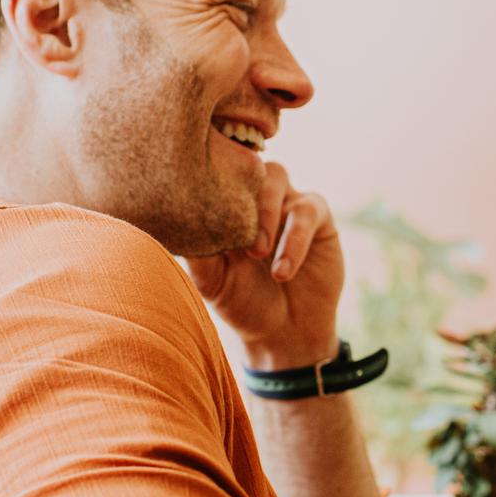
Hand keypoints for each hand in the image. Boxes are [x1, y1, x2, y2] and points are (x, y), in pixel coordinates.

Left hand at [183, 161, 344, 368]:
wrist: (285, 331)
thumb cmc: (242, 302)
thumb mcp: (211, 282)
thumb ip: (197, 253)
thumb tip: (177, 225)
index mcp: (225, 205)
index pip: (214, 171)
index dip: (209, 172)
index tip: (199, 197)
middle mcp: (255, 196)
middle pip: (246, 165)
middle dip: (241, 198)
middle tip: (238, 243)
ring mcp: (286, 201)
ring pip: (276, 175)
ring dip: (266, 213)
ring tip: (259, 253)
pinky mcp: (317, 214)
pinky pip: (307, 210)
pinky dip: (294, 239)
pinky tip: (282, 271)